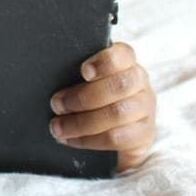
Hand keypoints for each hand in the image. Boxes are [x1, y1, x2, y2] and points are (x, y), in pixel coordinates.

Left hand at [48, 42, 155, 171]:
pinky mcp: (144, 135)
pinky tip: (71, 140)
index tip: (83, 71)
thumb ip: (76, 76)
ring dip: (81, 122)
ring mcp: (145, 110)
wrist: (114, 134)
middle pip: (120, 85)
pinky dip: (88, 140)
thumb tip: (49, 79)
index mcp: (126, 64)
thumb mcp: (86, 83)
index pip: (123, 54)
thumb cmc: (92, 99)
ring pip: (117, 114)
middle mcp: (140, 84)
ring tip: (58, 127)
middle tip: (56, 105)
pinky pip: (117, 138)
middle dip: (83, 97)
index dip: (105, 62)